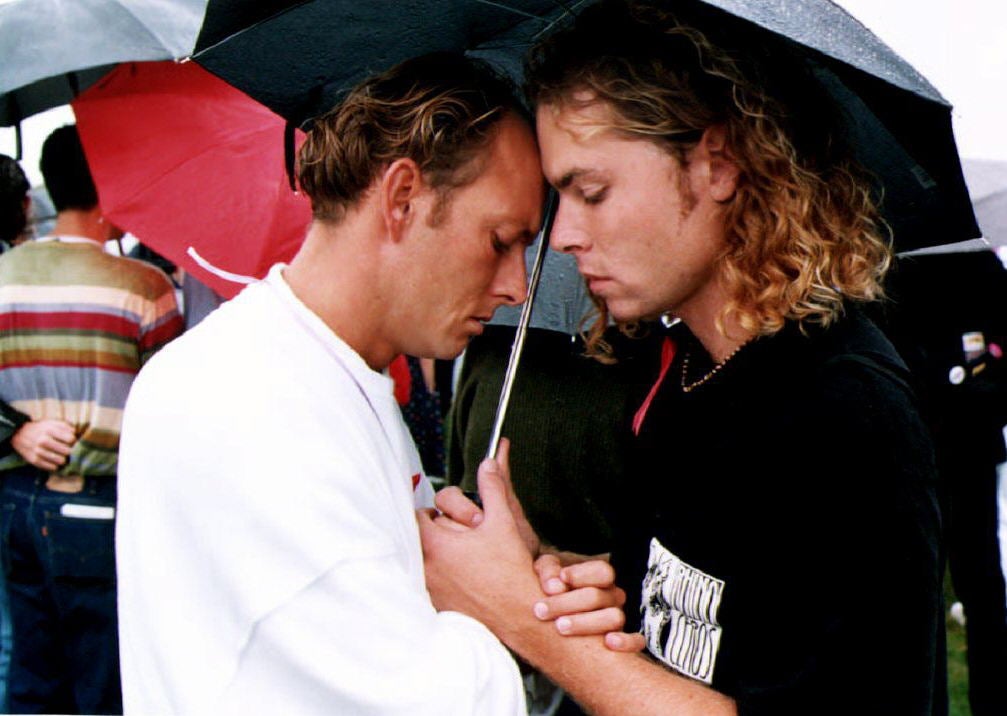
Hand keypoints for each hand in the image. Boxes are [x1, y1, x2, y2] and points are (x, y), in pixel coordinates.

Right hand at [11, 419, 75, 470]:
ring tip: (62, 456)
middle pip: (67, 451)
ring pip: (61, 461)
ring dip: (64, 459)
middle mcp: (43, 441)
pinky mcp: (34, 461)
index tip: (71, 442)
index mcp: (49, 430)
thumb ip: (67, 427)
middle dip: (70, 451)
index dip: (74, 441)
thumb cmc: (42, 429)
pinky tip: (54, 461)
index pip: (70, 439)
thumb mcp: (53, 423)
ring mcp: (38, 451)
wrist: (20, 434)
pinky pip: (52, 467)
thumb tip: (77, 435)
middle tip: (68, 450)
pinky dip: (55, 465)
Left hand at [418, 444, 543, 633]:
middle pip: (419, 539)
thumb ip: (492, 488)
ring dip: (439, 555)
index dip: (433, 513)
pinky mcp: (438, 606)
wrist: (520, 616)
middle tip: (461, 535)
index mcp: (434, 543)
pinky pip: (432, 583)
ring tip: (464, 556)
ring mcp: (430, 590)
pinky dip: (443, 577)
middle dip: (437, 533)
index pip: (415, 516)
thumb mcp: (503, 522)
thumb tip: (488, 464)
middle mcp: (425, 568)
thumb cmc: (511, 572)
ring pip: (424, 562)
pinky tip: (466, 577)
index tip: (448, 516)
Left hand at [532, 553, 645, 652]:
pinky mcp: (623, 642)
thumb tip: (554, 586)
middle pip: (598, 597)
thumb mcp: (545, 573)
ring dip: (585, 623)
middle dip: (567, 603)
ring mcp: (618, 619)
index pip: (602, 571)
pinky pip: (637, 642)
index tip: (560, 577)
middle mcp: (612, 597)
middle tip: (540, 610)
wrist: (551, 615)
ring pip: (614, 618)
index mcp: (598, 578)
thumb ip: (548, 571)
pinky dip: (627, 642)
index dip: (581, 574)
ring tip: (560, 627)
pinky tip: (609, 643)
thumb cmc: (548, 589)